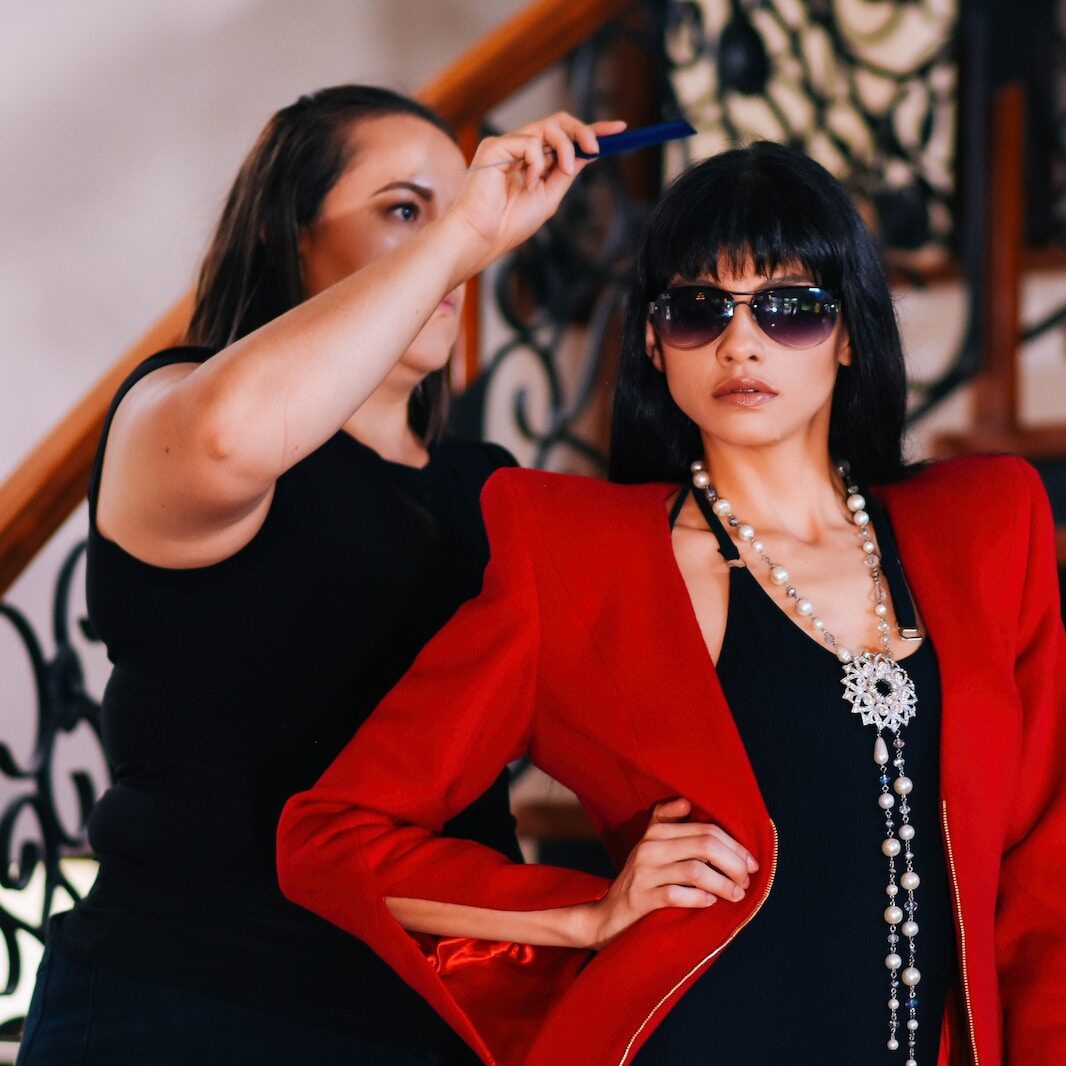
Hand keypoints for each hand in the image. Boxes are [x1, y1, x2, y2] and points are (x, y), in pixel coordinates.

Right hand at [446, 112, 625, 275]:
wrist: (484, 237)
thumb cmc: (510, 224)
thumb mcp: (550, 196)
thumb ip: (567, 172)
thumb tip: (589, 152)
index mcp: (533, 162)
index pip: (565, 137)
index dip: (592, 131)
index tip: (619, 130)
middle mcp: (520, 149)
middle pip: (559, 122)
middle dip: (583, 131)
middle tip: (596, 148)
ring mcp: (507, 146)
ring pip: (548, 127)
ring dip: (564, 149)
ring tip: (560, 174)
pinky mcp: (495, 147)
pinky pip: (530, 142)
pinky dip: (536, 163)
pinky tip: (527, 183)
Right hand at [580, 798, 758, 950]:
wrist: (608, 916)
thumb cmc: (640, 880)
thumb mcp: (650, 846)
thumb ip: (667, 823)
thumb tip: (686, 803)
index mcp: (656, 832)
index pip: (705, 829)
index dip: (734, 845)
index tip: (751, 863)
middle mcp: (650, 847)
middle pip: (704, 845)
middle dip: (734, 863)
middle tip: (746, 880)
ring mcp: (645, 873)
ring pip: (695, 870)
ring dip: (723, 883)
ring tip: (736, 894)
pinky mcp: (642, 899)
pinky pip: (677, 894)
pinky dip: (699, 899)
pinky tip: (710, 903)